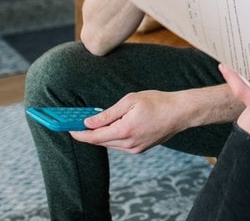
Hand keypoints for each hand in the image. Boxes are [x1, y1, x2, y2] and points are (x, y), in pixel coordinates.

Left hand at [69, 90, 184, 153]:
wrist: (181, 112)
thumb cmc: (158, 102)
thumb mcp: (130, 101)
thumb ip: (107, 114)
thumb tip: (89, 122)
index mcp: (125, 131)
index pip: (94, 137)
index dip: (79, 133)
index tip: (68, 128)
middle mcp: (129, 144)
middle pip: (101, 142)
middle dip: (88, 134)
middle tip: (77, 123)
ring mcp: (135, 148)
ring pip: (110, 144)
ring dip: (101, 135)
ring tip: (93, 124)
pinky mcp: (141, 149)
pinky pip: (120, 144)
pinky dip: (113, 136)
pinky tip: (112, 127)